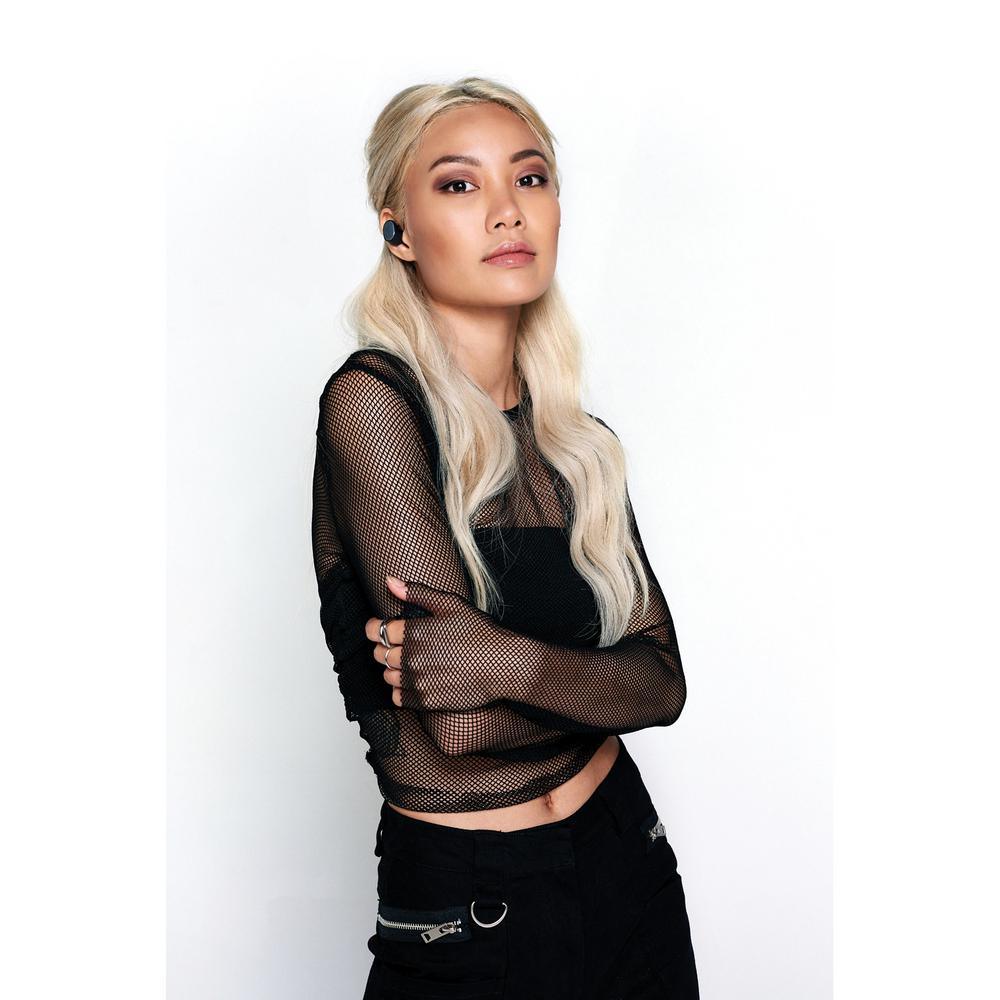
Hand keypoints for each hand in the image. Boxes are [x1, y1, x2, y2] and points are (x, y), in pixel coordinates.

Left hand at [364, 574, 506, 711]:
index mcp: (413, 631)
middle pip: (379, 654)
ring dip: (393, 669)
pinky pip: (398, 698)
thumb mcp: (450, 605)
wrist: (504, 665)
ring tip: (410, 662)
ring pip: (387, 676)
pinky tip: (416, 680)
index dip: (374, 627)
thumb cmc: (480, 632)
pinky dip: (401, 689)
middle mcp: (411, 657)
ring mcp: (418, 681)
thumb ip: (416, 592)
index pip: (375, 630)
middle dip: (384, 647)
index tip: (379, 627)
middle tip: (399, 644)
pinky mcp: (426, 701)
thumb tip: (389, 581)